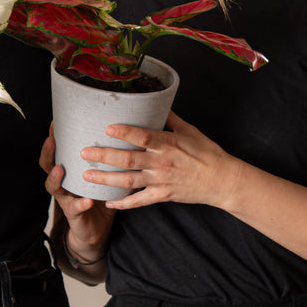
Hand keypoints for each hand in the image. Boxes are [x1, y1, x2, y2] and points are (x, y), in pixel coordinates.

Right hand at [40, 129, 113, 256]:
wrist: (96, 228)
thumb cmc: (99, 195)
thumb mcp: (100, 175)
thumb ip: (104, 159)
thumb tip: (120, 134)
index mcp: (69, 171)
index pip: (57, 152)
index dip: (53, 138)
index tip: (54, 123)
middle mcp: (62, 183)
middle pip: (47, 166)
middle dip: (48, 153)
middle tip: (51, 141)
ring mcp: (66, 199)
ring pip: (53, 187)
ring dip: (55, 178)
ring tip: (60, 168)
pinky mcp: (74, 214)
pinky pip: (76, 209)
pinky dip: (81, 204)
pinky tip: (87, 201)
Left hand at [81, 111, 242, 209]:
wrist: (222, 181)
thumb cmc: (207, 152)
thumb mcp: (190, 130)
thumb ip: (170, 118)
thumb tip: (155, 102)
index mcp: (167, 144)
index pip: (142, 137)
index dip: (124, 133)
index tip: (107, 128)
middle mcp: (161, 163)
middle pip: (128, 160)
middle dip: (104, 156)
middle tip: (84, 152)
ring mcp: (161, 181)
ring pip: (128, 181)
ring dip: (106, 179)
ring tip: (86, 175)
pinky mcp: (163, 195)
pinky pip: (140, 202)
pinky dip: (123, 204)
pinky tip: (108, 202)